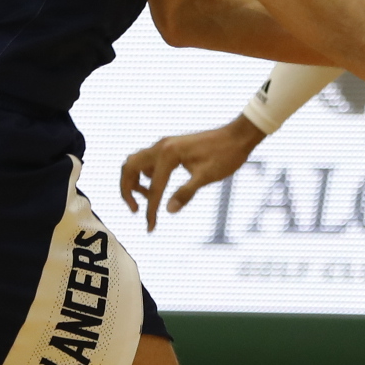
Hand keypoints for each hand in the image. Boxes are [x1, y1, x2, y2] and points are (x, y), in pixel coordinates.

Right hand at [120, 117, 263, 229]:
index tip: (150, 228)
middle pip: (129, 168)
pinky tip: (156, 186)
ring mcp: (164, 145)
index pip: (154, 188)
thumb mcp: (207, 177)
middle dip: (126, 190)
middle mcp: (161, 146)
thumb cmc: (226, 155)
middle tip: (135, 210)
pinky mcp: (169, 147)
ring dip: (134, 181)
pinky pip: (147, 161)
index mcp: (169, 154)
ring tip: (148, 200)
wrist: (238, 136)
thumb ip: (186, 193)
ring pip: (135, 163)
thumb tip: (168, 210)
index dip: (151, 211)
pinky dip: (144, 175)